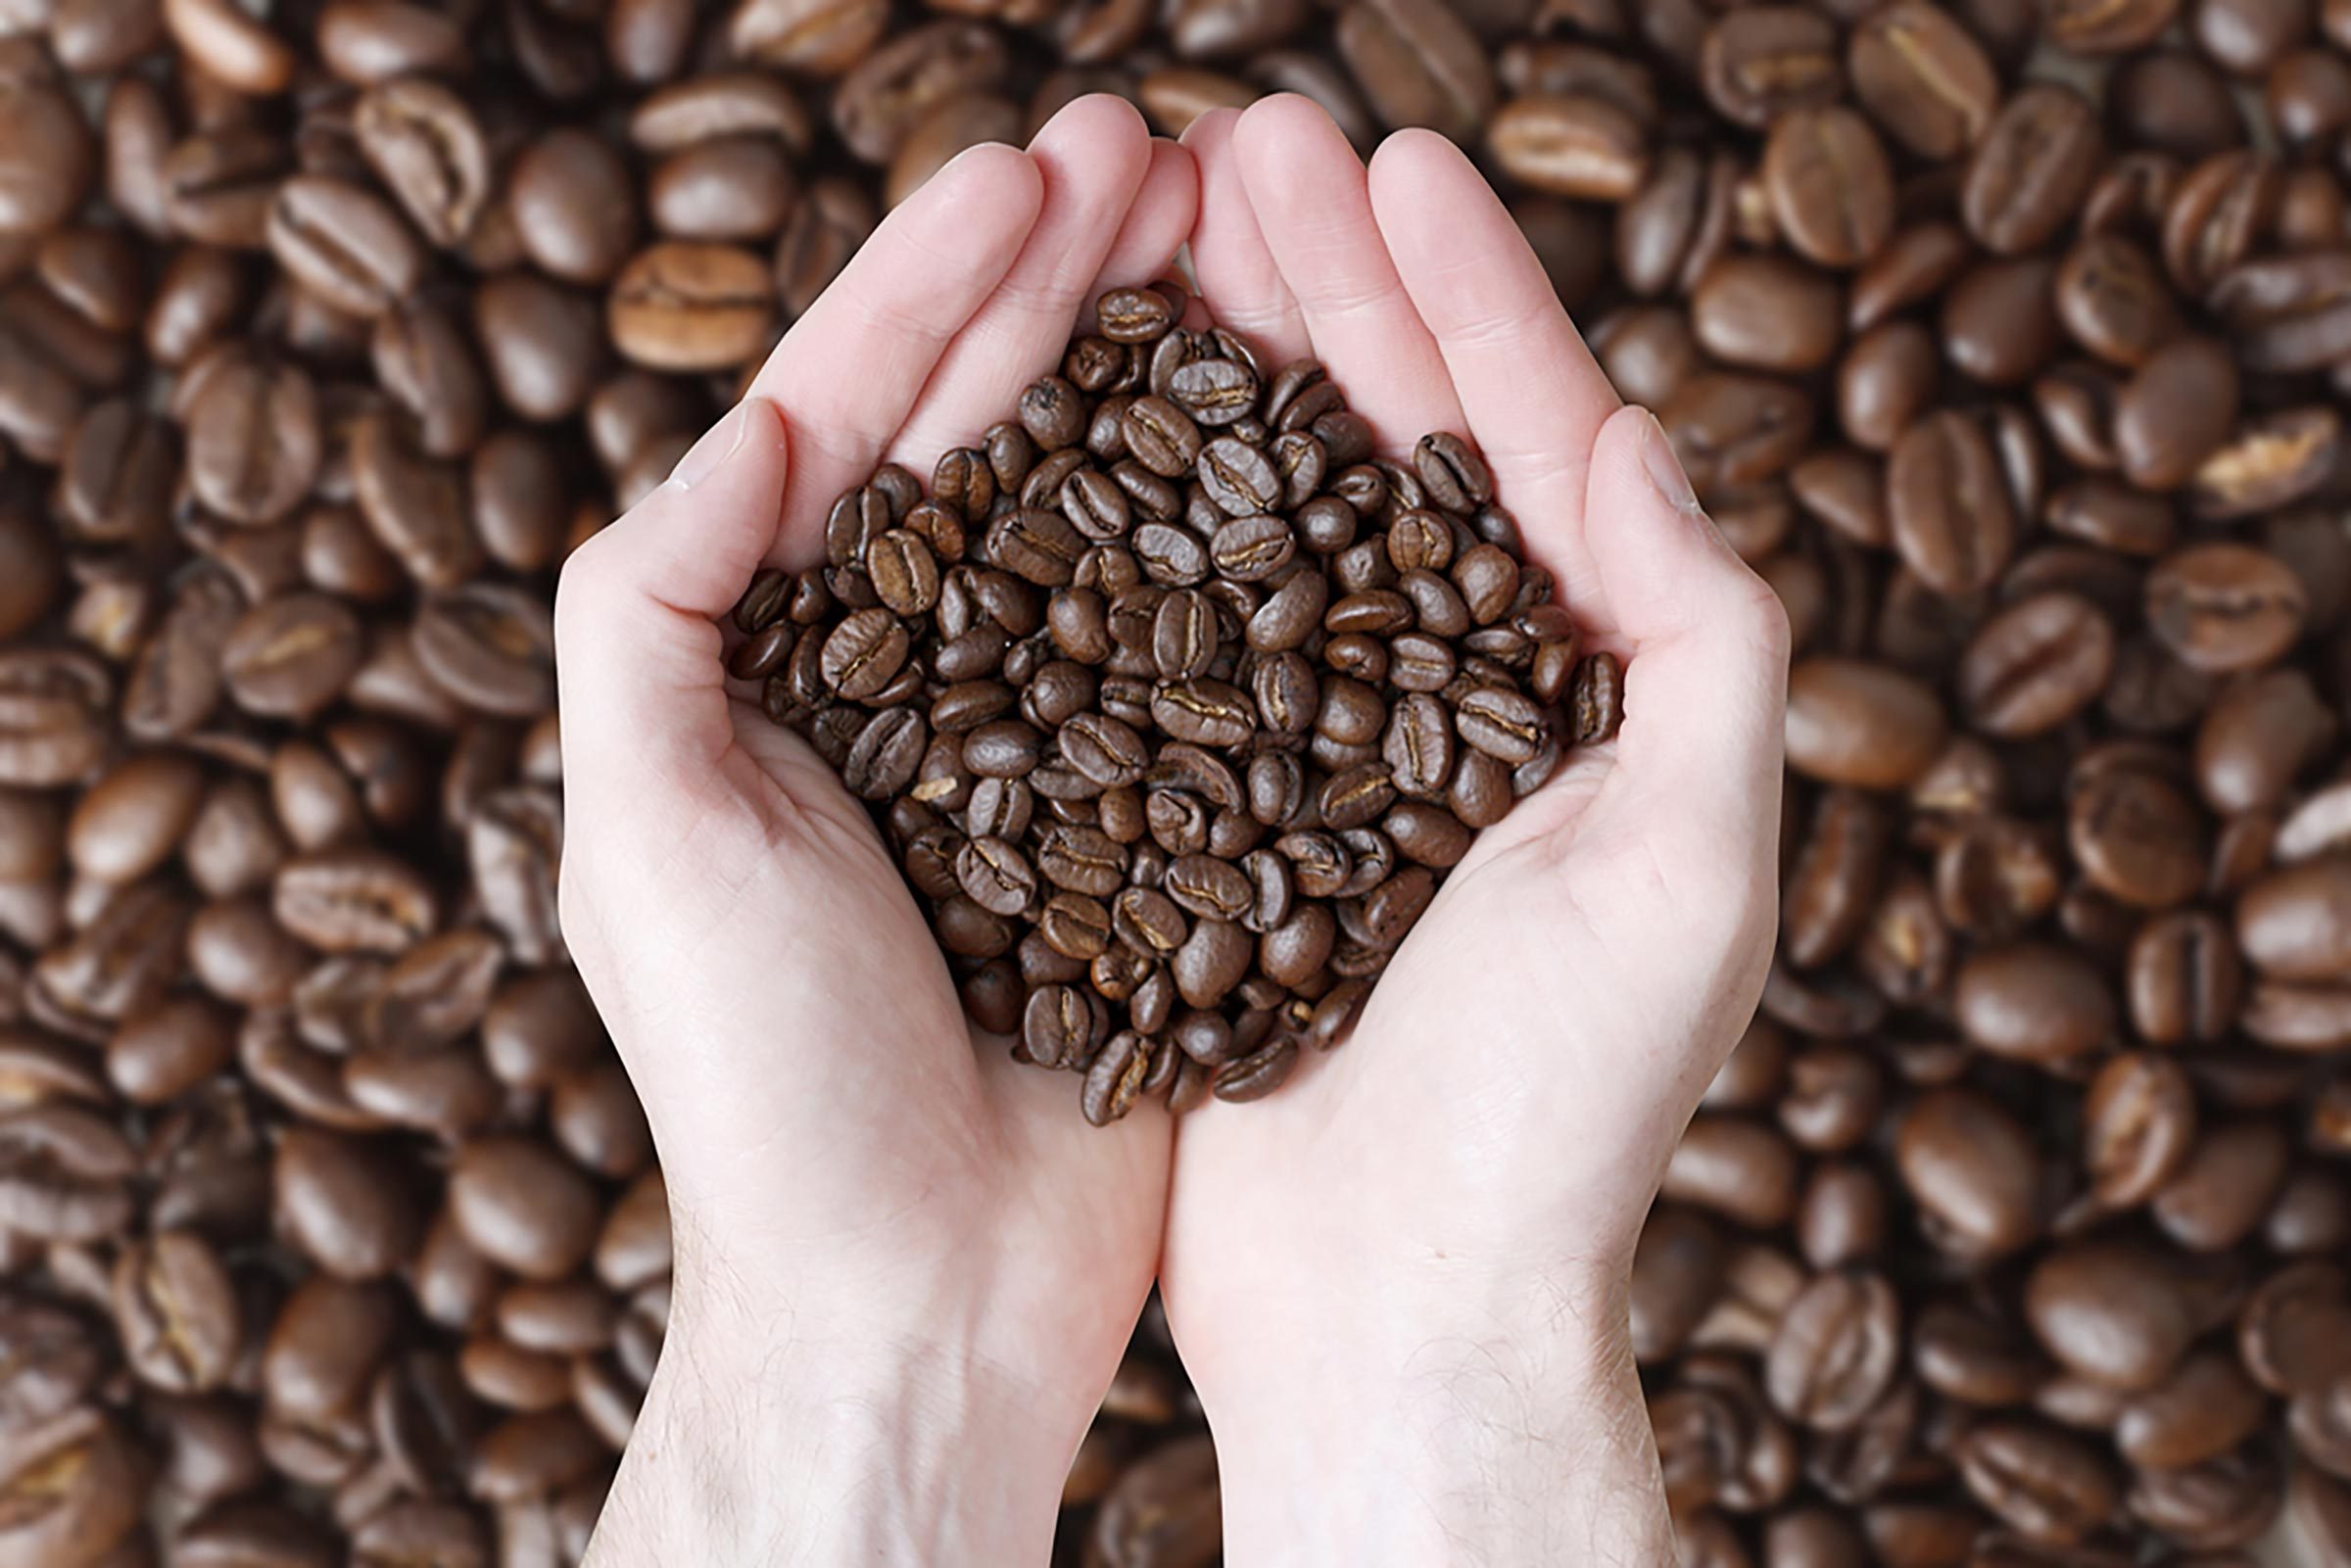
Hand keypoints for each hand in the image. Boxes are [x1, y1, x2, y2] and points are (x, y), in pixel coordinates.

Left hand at [554, 100, 1195, 1564]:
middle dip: (1066, 288)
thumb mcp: (644, 831)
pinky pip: (1207, 653)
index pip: (856, 428)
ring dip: (1168, 376)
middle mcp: (918, 690)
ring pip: (1112, 520)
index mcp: (779, 668)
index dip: (937, 288)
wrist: (912, 1304)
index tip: (1037, 171)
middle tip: (1162, 151)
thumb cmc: (760, 1086)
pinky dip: (1249, 542)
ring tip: (1240, 242)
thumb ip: (653, 604)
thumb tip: (766, 419)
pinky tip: (1309, 442)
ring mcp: (1047, 753)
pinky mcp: (1159, 829)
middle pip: (994, 442)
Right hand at [1160, 98, 1790, 1563]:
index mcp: (1575, 693)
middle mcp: (1442, 709)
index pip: (1528, 446)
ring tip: (1143, 229)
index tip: (1384, 162)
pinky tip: (1070, 428)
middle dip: (1317, 289)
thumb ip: (1704, 640)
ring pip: (1260, 518)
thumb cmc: (1559, 1119)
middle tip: (1237, 141)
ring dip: (1213, 368)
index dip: (1464, 297)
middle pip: (1380, 450)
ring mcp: (1312, 760)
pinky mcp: (1201, 825)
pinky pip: (1163, 639)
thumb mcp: (1689, 868)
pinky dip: (1127, 525)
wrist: (1398, 1319)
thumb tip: (1641, 435)